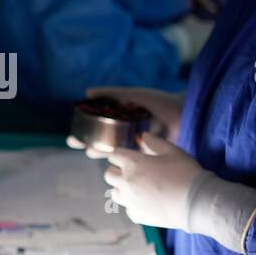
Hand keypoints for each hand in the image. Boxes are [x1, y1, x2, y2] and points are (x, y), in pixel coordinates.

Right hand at [66, 87, 184, 157]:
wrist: (181, 111)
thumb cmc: (158, 101)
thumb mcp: (133, 95)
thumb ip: (112, 93)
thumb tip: (87, 92)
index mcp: (119, 122)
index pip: (97, 131)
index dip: (84, 135)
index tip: (73, 138)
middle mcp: (125, 136)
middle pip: (102, 144)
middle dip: (89, 145)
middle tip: (81, 144)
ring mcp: (135, 147)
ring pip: (114, 153)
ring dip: (102, 153)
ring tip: (93, 151)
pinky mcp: (146, 156)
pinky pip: (131, 161)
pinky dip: (121, 162)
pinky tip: (114, 161)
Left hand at [103, 132, 208, 228]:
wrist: (196, 203)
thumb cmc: (186, 173)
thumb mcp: (172, 151)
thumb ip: (154, 142)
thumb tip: (142, 136)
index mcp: (133, 163)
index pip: (114, 155)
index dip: (121, 155)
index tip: (129, 157)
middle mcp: (126, 182)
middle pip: (109, 174)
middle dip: (117, 171)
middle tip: (132, 172)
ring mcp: (129, 200)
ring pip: (114, 192)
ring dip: (122, 188)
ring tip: (137, 188)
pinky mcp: (136, 215)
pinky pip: (127, 208)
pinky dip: (133, 204)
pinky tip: (147, 202)